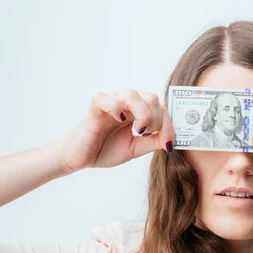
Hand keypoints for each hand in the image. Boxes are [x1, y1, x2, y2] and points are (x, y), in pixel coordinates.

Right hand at [56, 90, 173, 173]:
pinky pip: (105, 99)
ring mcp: (110, 103)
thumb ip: (153, 142)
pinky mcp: (94, 108)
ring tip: (138, 131)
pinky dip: (115, 107)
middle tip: (147, 136)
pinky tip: (119, 120)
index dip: (169, 126)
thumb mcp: (136, 148)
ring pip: (132, 94)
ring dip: (142, 114)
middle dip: (157, 119)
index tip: (167, 145)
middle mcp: (125, 103)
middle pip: (152, 97)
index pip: (160, 108)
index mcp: (136, 111)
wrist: (80, 158)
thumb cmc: (105, 150)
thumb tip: (171, 140)